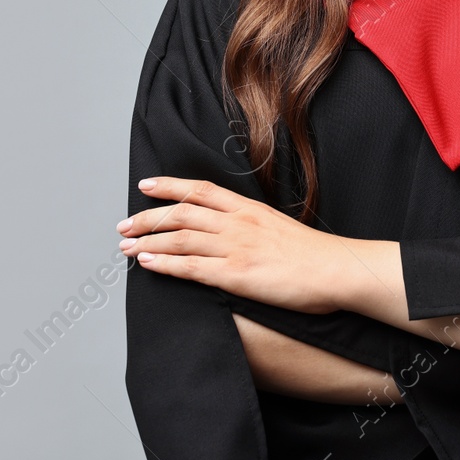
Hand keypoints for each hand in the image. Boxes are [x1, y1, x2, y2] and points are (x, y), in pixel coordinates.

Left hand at [118, 177, 351, 313]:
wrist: (336, 269)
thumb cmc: (314, 255)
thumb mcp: (279, 228)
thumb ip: (252, 226)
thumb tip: (232, 230)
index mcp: (249, 209)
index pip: (200, 190)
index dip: (170, 186)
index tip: (146, 185)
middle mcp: (237, 223)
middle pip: (181, 213)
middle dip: (147, 217)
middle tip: (123, 225)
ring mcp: (235, 247)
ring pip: (179, 238)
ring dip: (147, 240)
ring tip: (124, 247)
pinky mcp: (235, 274)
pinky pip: (190, 267)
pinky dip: (164, 263)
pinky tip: (146, 263)